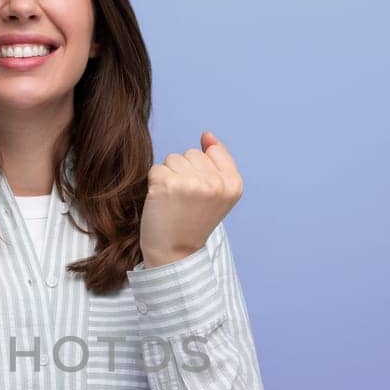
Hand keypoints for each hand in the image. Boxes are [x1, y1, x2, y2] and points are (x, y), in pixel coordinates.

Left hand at [138, 131, 243, 267]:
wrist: (175, 254)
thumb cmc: (193, 222)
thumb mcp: (217, 193)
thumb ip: (217, 162)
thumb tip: (207, 135)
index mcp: (234, 184)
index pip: (213, 152)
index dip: (201, 172)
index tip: (200, 196)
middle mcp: (216, 183)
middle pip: (192, 154)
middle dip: (185, 173)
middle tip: (185, 202)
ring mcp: (192, 183)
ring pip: (173, 159)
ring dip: (169, 177)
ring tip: (174, 202)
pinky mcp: (168, 184)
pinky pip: (157, 169)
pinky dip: (155, 184)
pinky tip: (162, 203)